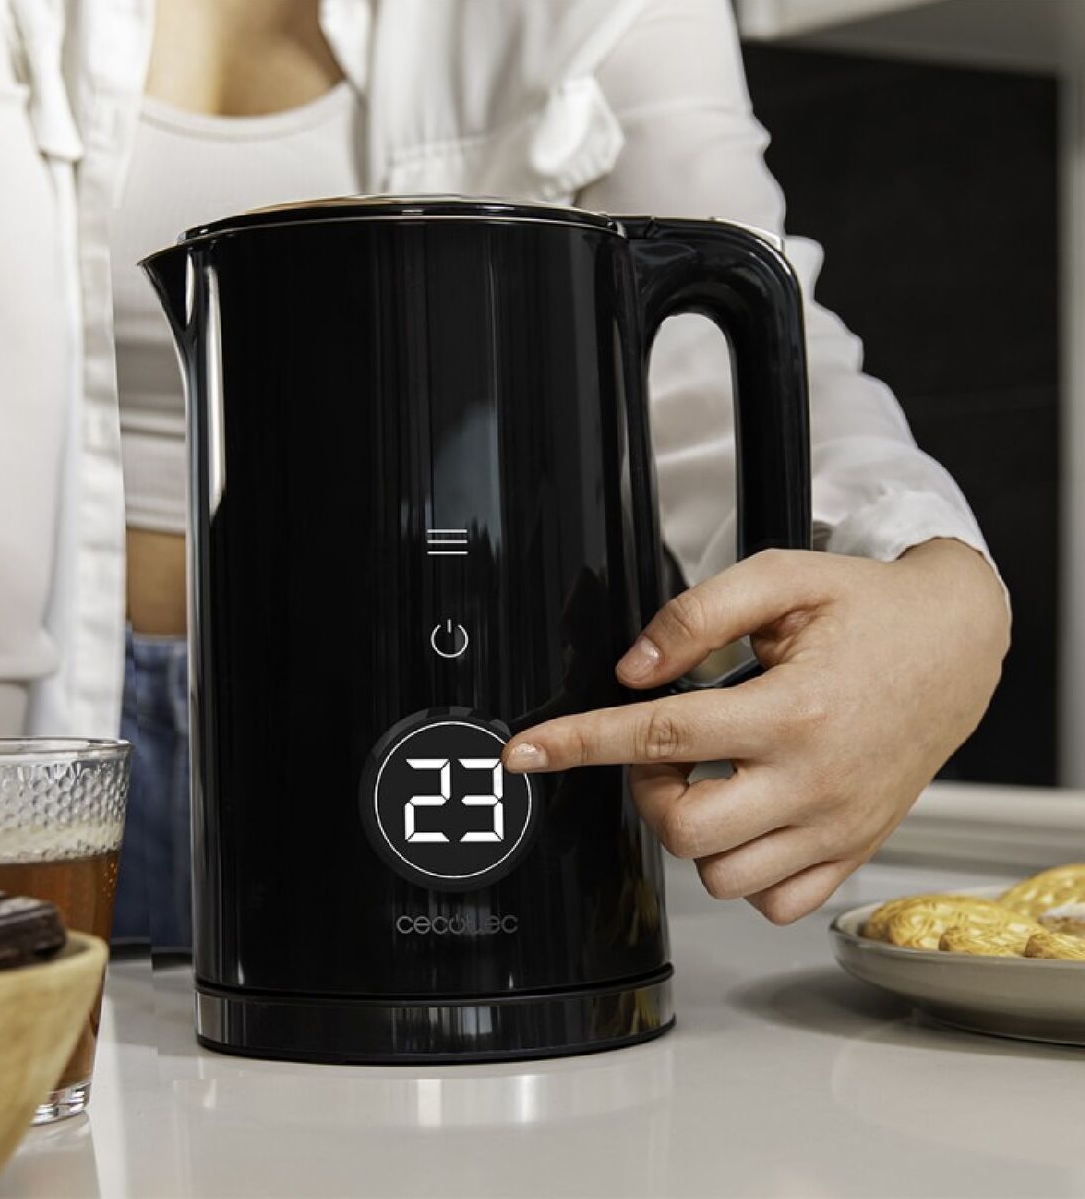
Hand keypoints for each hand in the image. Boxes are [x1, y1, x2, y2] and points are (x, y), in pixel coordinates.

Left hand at [501, 540, 1008, 923]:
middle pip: (683, 828)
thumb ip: (697, 614)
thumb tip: (633, 670)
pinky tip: (749, 816)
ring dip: (693, 831)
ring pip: (722, 877)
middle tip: (668, 746)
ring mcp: (837, 828)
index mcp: (791, 712)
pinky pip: (775, 903)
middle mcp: (814, 782)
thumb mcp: (782, 579)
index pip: (659, 736)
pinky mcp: (854, 851)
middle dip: (648, 788)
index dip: (578, 742)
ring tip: (715, 776)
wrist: (958, 644)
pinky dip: (744, 871)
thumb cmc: (869, 610)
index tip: (525, 753)